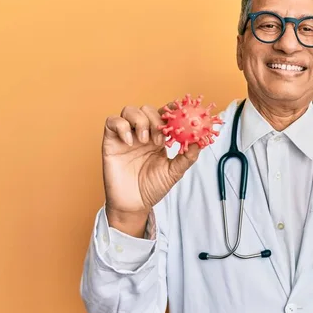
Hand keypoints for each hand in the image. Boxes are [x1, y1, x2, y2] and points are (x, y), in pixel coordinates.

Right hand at [102, 103, 201, 235]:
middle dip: (155, 119)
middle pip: (147, 109)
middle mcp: (141, 133)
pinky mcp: (110, 141)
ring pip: (130, 110)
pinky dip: (122, 126)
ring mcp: (126, 136)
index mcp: (158, 137)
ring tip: (145, 141)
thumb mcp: (174, 172)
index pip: (163, 114)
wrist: (134, 204)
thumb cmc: (153, 188)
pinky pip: (112, 121)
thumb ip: (187, 157)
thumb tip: (201, 142)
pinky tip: (130, 142)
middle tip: (160, 138)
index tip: (181, 110)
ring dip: (140, 121)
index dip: (171, 108)